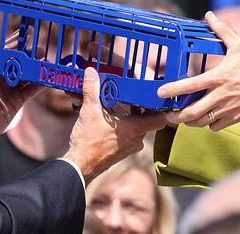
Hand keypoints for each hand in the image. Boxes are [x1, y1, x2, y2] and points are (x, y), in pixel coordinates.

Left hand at [0, 48, 43, 146]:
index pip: (3, 54)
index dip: (13, 43)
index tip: (24, 34)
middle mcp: (1, 78)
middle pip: (18, 62)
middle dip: (30, 55)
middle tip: (41, 49)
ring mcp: (11, 89)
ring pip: (27, 75)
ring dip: (36, 68)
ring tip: (47, 62)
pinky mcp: (17, 101)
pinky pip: (31, 91)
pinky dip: (40, 85)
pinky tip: (48, 79)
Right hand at [63, 68, 166, 183]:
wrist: (79, 166)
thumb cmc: (88, 142)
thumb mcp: (89, 111)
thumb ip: (92, 89)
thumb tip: (91, 72)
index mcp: (135, 129)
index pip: (160, 119)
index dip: (160, 107)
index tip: (153, 96)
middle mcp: (136, 139)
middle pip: (148, 120)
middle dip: (141, 107)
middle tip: (134, 94)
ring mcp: (130, 147)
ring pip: (138, 127)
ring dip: (131, 116)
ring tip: (122, 104)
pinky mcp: (122, 151)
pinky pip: (129, 135)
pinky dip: (124, 125)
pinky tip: (112, 118)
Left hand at [157, 11, 239, 130]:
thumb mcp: (239, 44)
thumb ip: (222, 30)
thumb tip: (209, 15)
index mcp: (218, 77)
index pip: (190, 86)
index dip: (173, 90)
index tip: (160, 93)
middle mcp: (220, 95)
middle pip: (192, 113)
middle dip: (176, 117)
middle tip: (168, 115)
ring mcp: (227, 109)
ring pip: (202, 122)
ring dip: (190, 122)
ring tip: (183, 118)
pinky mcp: (235, 118)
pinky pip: (215, 127)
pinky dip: (208, 124)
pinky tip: (206, 118)